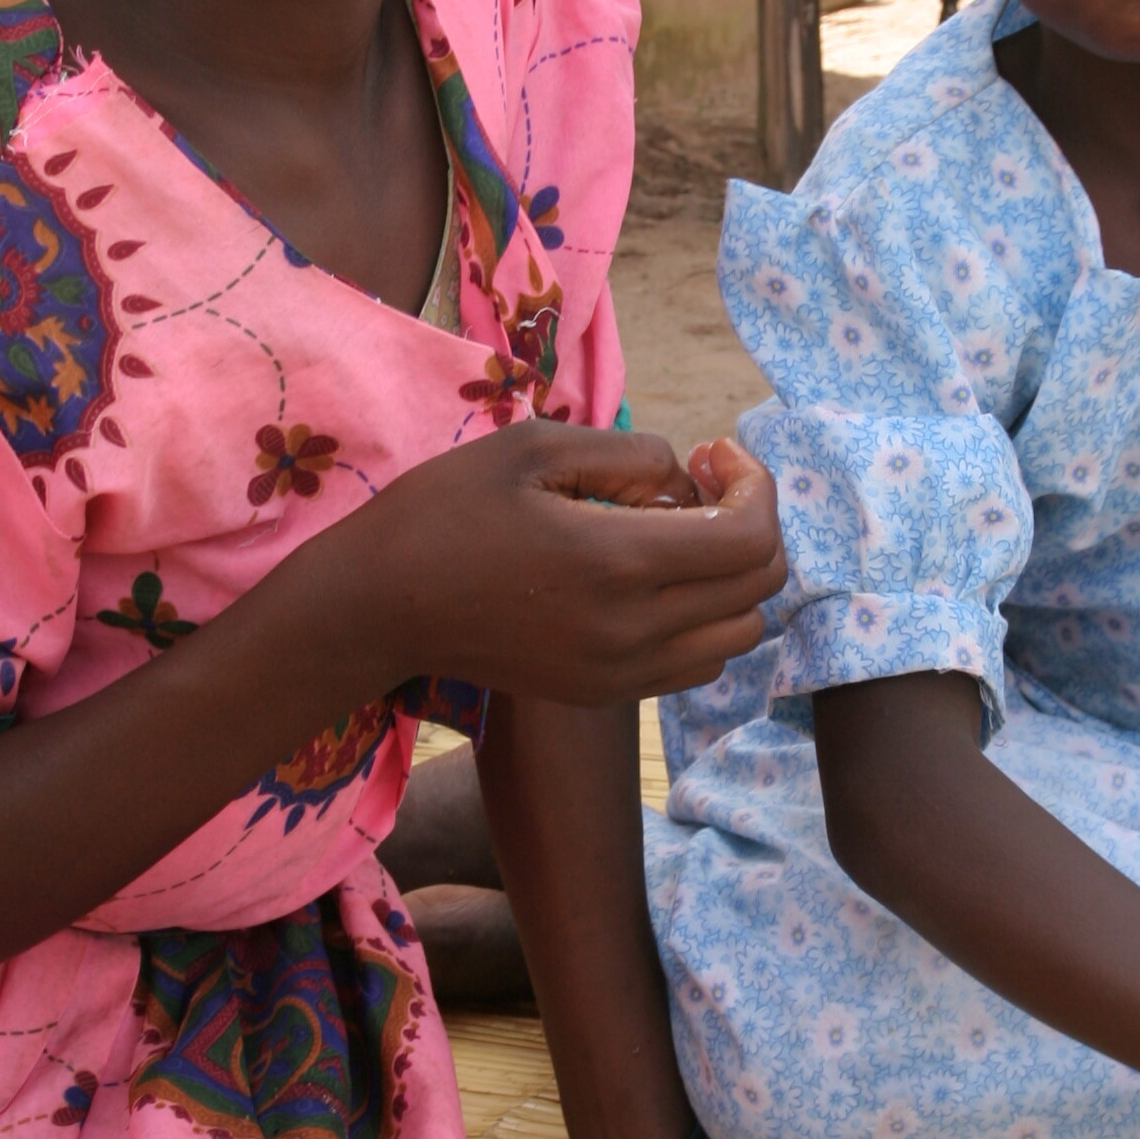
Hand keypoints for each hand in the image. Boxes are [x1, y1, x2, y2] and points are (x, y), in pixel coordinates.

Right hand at [351, 422, 783, 708]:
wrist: (379, 606)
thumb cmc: (446, 510)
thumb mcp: (534, 447)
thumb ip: (632, 455)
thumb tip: (689, 483)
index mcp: (618, 563)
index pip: (750, 537)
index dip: (757, 484)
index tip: (716, 451)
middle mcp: (633, 631)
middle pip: (759, 586)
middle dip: (752, 519)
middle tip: (706, 480)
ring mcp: (622, 672)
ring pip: (740, 632)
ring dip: (733, 574)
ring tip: (682, 528)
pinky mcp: (605, 692)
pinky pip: (698, 663)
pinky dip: (704, 617)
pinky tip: (656, 576)